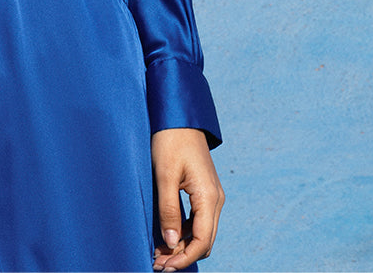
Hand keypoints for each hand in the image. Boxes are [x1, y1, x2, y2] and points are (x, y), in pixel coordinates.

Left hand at [152, 128, 224, 269]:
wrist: (178, 116)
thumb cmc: (170, 140)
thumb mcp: (164, 174)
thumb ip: (168, 210)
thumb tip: (170, 243)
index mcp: (209, 196)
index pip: (202, 241)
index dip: (184, 258)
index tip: (164, 267)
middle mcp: (215, 199)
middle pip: (204, 241)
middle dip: (182, 255)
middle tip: (157, 263)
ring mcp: (211, 195)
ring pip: (201, 232)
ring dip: (182, 245)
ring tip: (158, 253)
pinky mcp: (204, 190)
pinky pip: (197, 220)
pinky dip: (183, 232)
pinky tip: (165, 235)